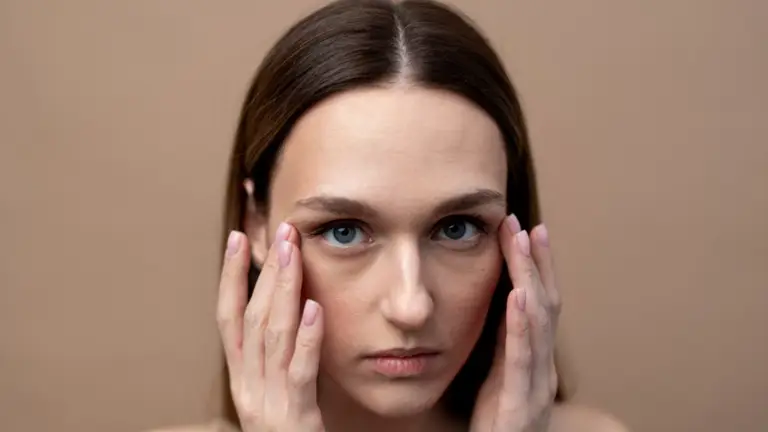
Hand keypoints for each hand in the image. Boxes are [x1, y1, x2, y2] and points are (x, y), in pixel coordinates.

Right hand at [217, 223, 324, 431]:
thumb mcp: (274, 392)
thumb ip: (276, 357)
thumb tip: (289, 310)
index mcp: (241, 378)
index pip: (228, 318)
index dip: (231, 277)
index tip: (238, 238)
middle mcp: (248, 385)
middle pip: (252, 319)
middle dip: (265, 271)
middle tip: (281, 232)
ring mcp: (268, 401)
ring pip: (272, 337)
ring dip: (283, 291)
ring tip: (294, 254)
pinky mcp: (295, 417)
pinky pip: (300, 372)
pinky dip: (306, 338)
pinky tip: (314, 308)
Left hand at [470, 215, 560, 431]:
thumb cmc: (499, 423)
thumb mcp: (500, 375)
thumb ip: (505, 343)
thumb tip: (503, 302)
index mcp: (535, 359)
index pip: (539, 303)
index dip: (536, 266)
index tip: (527, 230)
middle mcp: (542, 367)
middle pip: (546, 304)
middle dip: (537, 262)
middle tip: (528, 225)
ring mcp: (535, 384)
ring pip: (539, 323)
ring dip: (531, 279)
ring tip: (522, 245)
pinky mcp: (518, 402)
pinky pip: (522, 358)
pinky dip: (522, 325)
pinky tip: (518, 297)